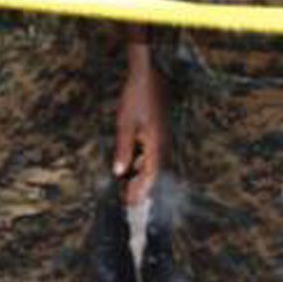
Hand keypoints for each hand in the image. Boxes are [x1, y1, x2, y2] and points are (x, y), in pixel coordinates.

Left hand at [111, 47, 165, 204]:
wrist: (149, 75)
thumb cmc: (138, 98)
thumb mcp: (125, 124)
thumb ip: (123, 150)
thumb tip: (119, 173)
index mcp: (157, 147)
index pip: (151, 179)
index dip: (140, 193)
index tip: (130, 205)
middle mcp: (162, 147)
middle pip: (152, 176)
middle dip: (139, 188)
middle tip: (125, 201)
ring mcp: (161, 141)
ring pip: (151, 167)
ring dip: (139, 177)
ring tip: (125, 187)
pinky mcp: (157, 136)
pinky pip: (150, 157)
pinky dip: (140, 164)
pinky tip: (129, 164)